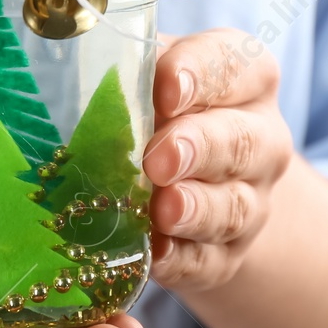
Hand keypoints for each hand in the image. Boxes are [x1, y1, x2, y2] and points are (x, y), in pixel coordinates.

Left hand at [142, 30, 293, 291]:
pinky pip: (210, 261)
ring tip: (162, 211)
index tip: (167, 87)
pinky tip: (156, 256)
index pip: (234, 65)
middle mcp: (259, 139)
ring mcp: (248, 200)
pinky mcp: (228, 254)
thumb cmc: (159, 109)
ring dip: (197, 210)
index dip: (201, 74)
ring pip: (232, 207)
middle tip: (159, 158)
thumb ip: (127, 70)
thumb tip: (68, 65)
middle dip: (199, 148)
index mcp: (244, 78)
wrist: (197, 179)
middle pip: (240, 142)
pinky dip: (183, 260)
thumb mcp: (149, 75)